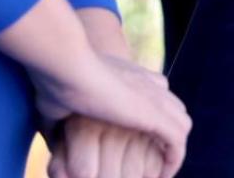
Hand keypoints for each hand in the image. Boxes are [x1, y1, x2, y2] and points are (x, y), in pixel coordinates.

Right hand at [27, 52, 188, 177]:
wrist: (66, 67)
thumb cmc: (54, 84)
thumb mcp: (59, 107)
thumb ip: (63, 126)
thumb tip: (55, 148)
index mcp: (128, 78)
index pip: (154, 97)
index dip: (150, 121)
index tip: (136, 149)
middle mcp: (147, 84)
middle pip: (172, 110)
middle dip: (166, 136)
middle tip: (152, 164)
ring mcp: (154, 97)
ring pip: (179, 126)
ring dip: (171, 150)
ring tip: (158, 173)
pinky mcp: (156, 114)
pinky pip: (177, 143)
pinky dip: (172, 160)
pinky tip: (160, 177)